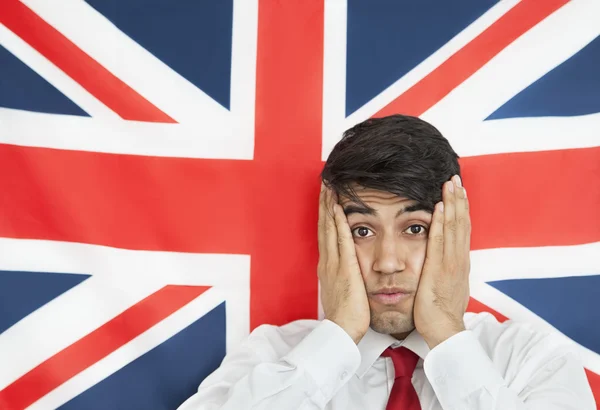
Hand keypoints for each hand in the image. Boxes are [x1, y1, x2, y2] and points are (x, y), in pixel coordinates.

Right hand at [318, 183, 369, 343]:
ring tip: (330, 188)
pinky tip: (338, 209)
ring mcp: (333, 264)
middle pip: (324, 226)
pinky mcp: (343, 269)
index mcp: (328, 266)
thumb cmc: (347, 314)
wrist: (342, 330)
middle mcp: (327, 261)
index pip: (326, 234)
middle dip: (324, 204)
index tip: (327, 198)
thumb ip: (344, 274)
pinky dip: (338, 224)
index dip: (325, 214)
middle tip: (325, 183)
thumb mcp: (343, 289)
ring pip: (329, 229)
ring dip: (329, 207)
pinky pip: (341, 241)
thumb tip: (348, 266)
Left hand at [414, 175, 470, 348]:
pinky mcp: (439, 269)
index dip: (461, 209)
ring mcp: (451, 263)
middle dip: (459, 199)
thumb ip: (445, 268)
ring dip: (452, 204)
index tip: (459, 190)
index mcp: (459, 262)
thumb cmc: (440, 310)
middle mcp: (459, 259)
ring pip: (454, 227)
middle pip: (461, 223)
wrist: (444, 330)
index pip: (462, 229)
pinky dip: (441, 223)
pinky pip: (440, 242)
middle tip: (456, 178)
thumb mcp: (446, 284)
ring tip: (450, 184)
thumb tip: (442, 258)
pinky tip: (439, 208)